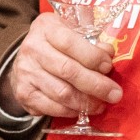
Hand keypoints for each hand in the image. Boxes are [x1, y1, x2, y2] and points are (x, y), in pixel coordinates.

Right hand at [2, 12, 122, 120]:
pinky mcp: (24, 93)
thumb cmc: (56, 44)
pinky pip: (52, 107)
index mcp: (46, 28)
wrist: (26, 60)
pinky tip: (82, 109)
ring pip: (61, 93)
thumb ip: (91, 41)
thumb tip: (108, 54)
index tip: (108, 66)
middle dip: (96, 85)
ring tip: (102, 104)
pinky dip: (71, 111)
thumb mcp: (72, 31)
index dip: (92, 56)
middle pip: (68, 70)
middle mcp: (32, 49)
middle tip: (115, 94)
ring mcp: (26, 72)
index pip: (69, 43)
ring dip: (86, 102)